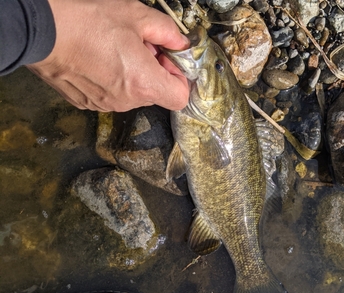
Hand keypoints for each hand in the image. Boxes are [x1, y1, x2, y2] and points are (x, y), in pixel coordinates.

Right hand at [28, 0, 189, 111]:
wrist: (42, 32)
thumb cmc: (87, 22)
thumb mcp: (136, 16)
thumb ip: (167, 32)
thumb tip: (181, 43)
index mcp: (144, 83)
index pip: (179, 97)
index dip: (179, 78)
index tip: (169, 61)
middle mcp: (127, 101)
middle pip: (156, 94)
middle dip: (154, 72)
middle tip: (140, 48)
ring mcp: (106, 105)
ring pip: (133, 95)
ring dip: (133, 76)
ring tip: (116, 51)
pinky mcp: (88, 104)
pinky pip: (111, 96)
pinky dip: (112, 81)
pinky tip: (100, 60)